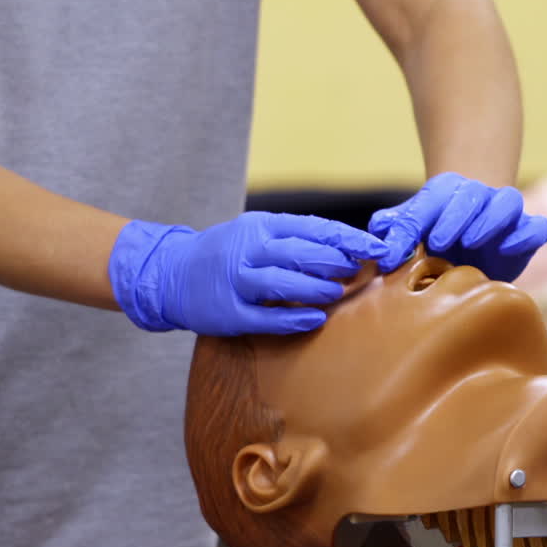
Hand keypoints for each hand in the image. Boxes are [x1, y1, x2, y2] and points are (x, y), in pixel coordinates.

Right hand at [109, 212, 387, 335]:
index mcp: (261, 225)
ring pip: (282, 282)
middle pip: (298, 252)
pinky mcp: (229, 313)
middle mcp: (248, 250)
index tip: (376, 248)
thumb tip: (348, 248)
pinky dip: (292, 318)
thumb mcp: (257, 233)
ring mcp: (237, 281)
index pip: (312, 228)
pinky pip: (265, 316)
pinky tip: (315, 320)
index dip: (347, 238)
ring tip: (337, 292)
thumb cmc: (227, 253)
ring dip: (315, 287)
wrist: (170, 273)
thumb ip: (296, 238)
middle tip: (359, 270)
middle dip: (334, 260)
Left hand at [368, 173, 546, 281]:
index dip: (420, 220)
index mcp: (447, 191)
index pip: (432, 199)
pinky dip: (527, 235)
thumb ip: (394, 228)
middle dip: (454, 217)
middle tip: (437, 243)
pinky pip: (537, 227)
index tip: (410, 243)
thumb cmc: (435, 237)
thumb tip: (378, 230)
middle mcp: (480, 195)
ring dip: (490, 220)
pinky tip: (508, 249)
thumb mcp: (412, 231)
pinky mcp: (528, 232)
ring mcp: (507, 212)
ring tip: (470, 242)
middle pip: (472, 196)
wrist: (473, 244)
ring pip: (508, 202)